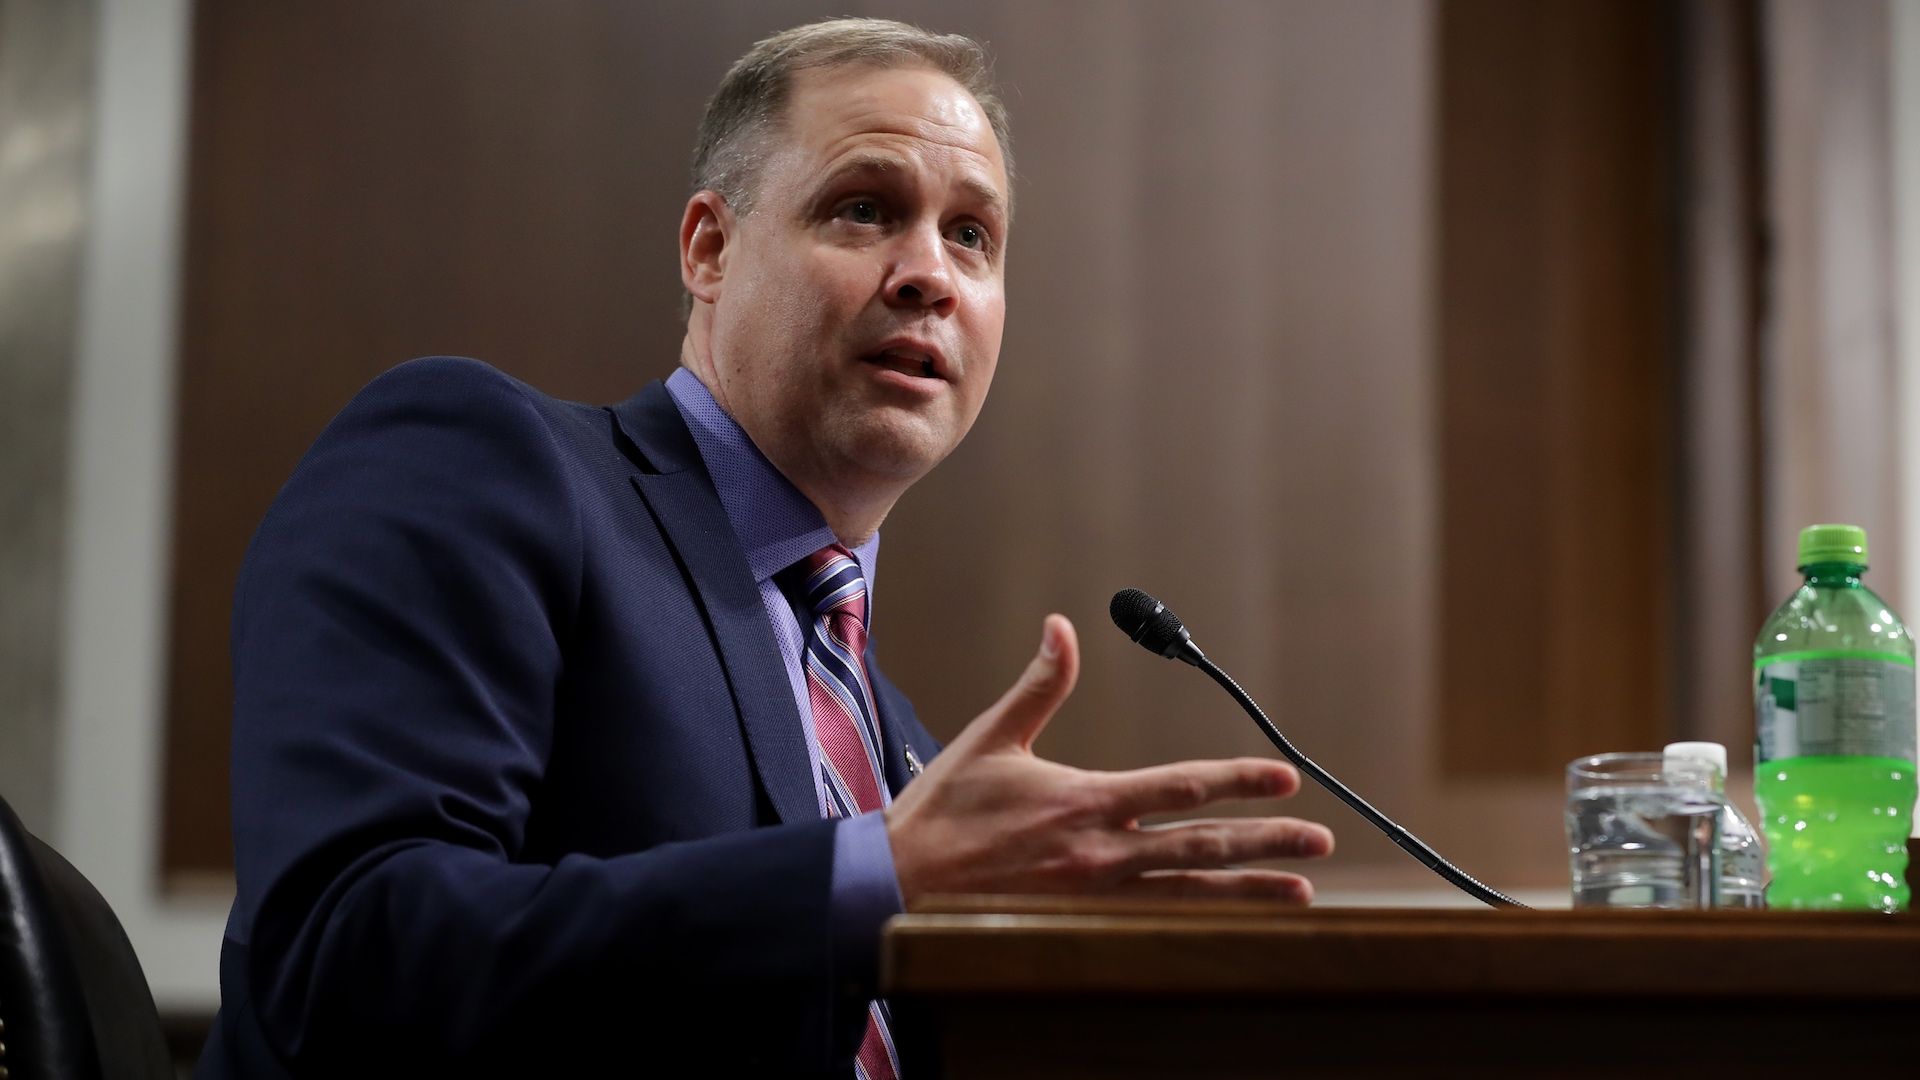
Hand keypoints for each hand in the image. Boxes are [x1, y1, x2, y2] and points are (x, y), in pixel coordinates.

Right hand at [884, 614, 1333, 904]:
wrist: (900, 884)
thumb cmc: (943, 812)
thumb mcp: (991, 738)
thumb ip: (1039, 685)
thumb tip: (1063, 628)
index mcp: (1085, 801)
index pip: (1180, 787)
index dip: (1238, 780)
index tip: (1284, 777)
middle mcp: (1101, 852)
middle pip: (1202, 846)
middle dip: (1267, 841)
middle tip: (1320, 840)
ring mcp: (1096, 894)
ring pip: (1190, 891)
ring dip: (1249, 890)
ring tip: (1301, 893)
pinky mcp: (1083, 920)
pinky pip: (1157, 921)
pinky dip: (1202, 919)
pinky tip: (1231, 920)